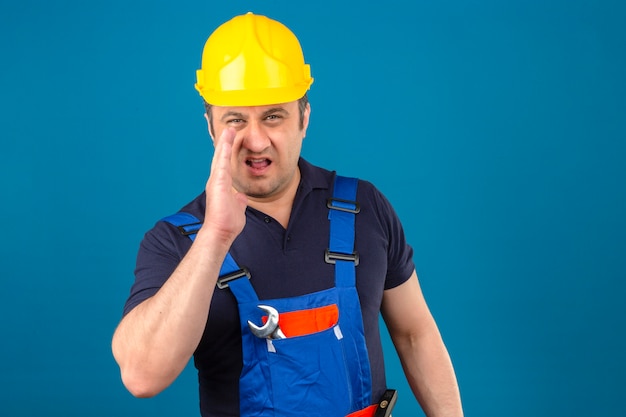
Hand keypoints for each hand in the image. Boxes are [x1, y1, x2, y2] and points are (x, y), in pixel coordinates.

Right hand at [201, 128, 247, 244]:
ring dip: (224, 143)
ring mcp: (216, 181)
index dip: (227, 153)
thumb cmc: (227, 223)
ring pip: (220, 157)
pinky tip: (226, 142)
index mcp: (221, 185)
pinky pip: (222, 164)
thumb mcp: (237, 207)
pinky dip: (224, 152)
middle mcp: (216, 181)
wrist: (220, 231)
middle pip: (220, 158)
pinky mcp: (218, 183)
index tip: (231, 141)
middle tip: (229, 130)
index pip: (224, 165)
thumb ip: (239, 200)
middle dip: (225, 143)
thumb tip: (242, 197)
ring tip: (229, 130)